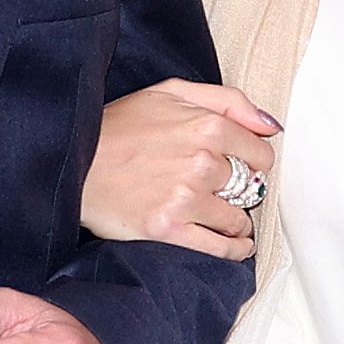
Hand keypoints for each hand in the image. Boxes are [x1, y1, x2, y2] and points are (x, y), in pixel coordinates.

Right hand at [81, 79, 280, 257]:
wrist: (72, 161)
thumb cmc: (120, 126)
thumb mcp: (171, 92)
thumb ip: (228, 101)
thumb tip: (270, 125)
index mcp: (207, 125)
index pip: (261, 155)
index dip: (254, 164)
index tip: (243, 169)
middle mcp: (201, 161)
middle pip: (249, 187)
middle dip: (240, 191)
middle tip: (223, 193)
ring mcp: (185, 198)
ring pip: (237, 220)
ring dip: (236, 223)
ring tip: (227, 221)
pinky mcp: (169, 228)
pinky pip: (220, 248)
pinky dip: (233, 250)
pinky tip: (234, 246)